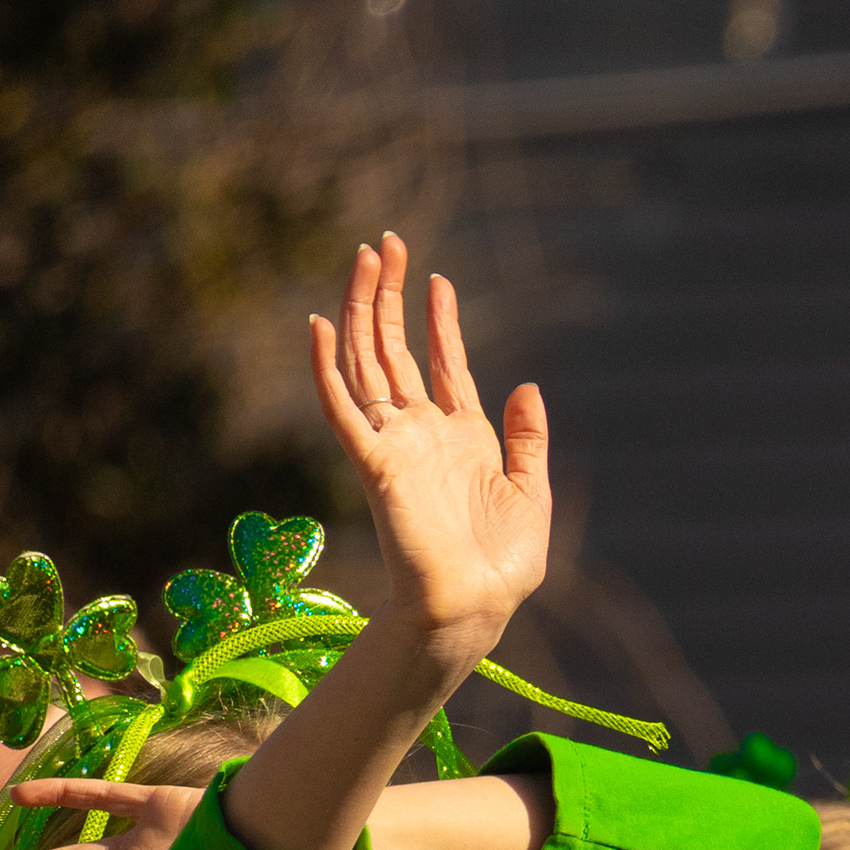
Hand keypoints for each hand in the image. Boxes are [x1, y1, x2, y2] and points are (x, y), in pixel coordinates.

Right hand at [304, 233, 550, 661]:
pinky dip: (326, 368)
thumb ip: (528, 438)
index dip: (439, 320)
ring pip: (367, 363)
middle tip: (385, 243)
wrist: (477, 606)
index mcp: (463, 437)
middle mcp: (422, 432)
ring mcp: (394, 444)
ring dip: (362, 311)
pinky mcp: (374, 463)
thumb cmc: (503, 563)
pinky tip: (318, 326)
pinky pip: (341, 409)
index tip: (436, 278)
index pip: (444, 362)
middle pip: (395, 349)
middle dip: (389, 296)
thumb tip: (529, 385)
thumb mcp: (531, 491)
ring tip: (364, 259)